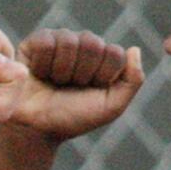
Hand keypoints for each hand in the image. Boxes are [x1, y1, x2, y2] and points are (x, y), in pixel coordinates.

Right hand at [8, 29, 144, 142]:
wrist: (37, 128)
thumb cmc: (73, 117)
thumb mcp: (111, 107)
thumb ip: (133, 80)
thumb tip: (134, 48)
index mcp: (104, 59)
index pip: (114, 53)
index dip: (102, 76)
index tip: (91, 91)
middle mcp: (83, 45)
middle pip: (93, 44)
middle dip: (82, 74)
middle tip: (71, 87)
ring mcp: (60, 41)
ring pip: (69, 42)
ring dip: (62, 71)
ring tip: (55, 82)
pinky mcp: (35, 42)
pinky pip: (46, 43)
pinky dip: (43, 64)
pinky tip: (40, 74)